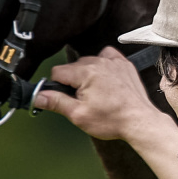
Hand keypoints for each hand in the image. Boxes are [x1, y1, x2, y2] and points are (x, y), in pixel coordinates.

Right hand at [35, 47, 167, 146]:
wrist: (139, 121)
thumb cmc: (113, 120)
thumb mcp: (78, 115)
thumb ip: (56, 102)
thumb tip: (38, 96)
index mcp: (86, 73)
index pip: (58, 72)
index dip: (57, 86)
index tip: (64, 97)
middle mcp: (99, 62)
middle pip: (73, 67)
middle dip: (73, 83)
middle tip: (83, 100)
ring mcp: (113, 62)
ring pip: (89, 62)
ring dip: (88, 75)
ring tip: (97, 94)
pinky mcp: (124, 65)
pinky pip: (107, 57)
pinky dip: (103, 65)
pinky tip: (104, 79)